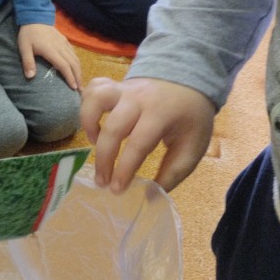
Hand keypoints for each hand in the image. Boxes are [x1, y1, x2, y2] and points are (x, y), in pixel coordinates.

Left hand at [17, 23, 81, 88]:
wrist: (35, 17)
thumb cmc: (28, 34)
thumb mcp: (24, 48)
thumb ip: (27, 62)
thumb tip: (30, 77)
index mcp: (51, 50)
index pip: (64, 66)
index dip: (69, 77)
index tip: (73, 88)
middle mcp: (60, 47)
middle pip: (73, 64)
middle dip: (78, 77)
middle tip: (80, 89)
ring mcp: (64, 43)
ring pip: (75, 58)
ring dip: (79, 70)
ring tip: (80, 81)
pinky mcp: (65, 40)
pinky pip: (74, 53)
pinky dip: (77, 62)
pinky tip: (76, 69)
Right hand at [80, 77, 214, 192]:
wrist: (191, 82)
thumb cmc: (191, 119)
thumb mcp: (192, 148)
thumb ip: (172, 174)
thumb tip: (149, 197)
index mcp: (162, 114)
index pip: (138, 144)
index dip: (124, 169)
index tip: (117, 190)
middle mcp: (140, 99)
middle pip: (113, 128)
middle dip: (104, 159)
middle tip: (102, 182)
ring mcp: (125, 89)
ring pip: (96, 99)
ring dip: (89, 124)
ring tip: (94, 144)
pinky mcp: (115, 85)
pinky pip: (93, 89)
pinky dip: (87, 107)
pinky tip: (94, 127)